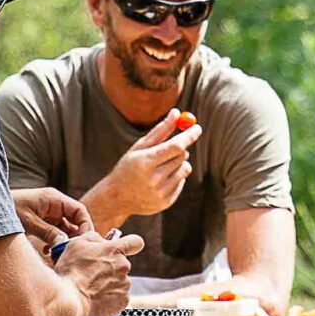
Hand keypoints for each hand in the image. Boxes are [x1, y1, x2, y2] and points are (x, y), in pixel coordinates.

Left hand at [12, 187, 90, 248]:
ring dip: (63, 242)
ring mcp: (47, 214)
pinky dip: (54, 243)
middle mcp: (54, 205)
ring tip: (57, 254)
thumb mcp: (28, 222)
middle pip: (74, 221)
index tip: (82, 243)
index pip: (79, 211)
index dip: (85, 226)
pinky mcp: (41, 223)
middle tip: (71, 253)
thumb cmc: (7, 210)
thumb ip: (48, 232)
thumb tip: (65, 244)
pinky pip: (55, 233)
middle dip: (74, 237)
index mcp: (54, 199)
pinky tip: (46, 252)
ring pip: (65, 229)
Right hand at [55, 229, 142, 315]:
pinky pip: (118, 298)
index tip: (124, 250)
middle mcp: (124, 266)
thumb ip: (93, 238)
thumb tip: (101, 241)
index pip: (136, 242)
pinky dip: (109, 299)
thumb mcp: (76, 244)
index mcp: (115, 250)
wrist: (69, 300)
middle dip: (110, 268)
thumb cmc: (71, 271)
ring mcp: (125, 285)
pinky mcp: (123, 302)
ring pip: (119, 282)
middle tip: (92, 274)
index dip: (131, 245)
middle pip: (122, 265)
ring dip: (108, 284)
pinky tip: (95, 300)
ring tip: (91, 289)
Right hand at [88, 111, 203, 225]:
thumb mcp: (140, 147)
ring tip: (163, 165)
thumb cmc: (129, 166)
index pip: (175, 146)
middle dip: (181, 148)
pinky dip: (176, 176)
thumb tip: (177, 113)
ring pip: (184, 169)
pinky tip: (160, 180)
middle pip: (181, 157)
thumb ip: (160, 130)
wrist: (117, 197)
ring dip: (179, 162)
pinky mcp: (165, 202)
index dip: (188, 136)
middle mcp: (154, 179)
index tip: (197, 128)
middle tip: (175, 147)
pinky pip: (181, 182)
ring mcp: (160, 193)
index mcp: (145, 162)